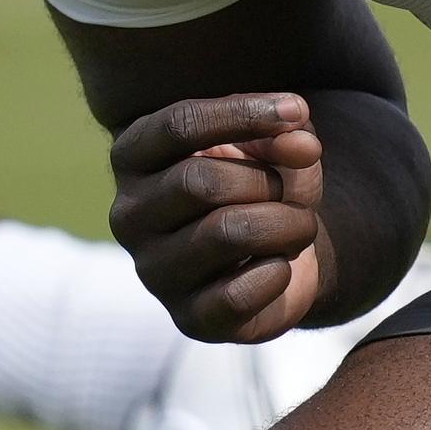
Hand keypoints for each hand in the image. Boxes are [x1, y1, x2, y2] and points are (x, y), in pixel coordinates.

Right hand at [107, 93, 331, 344]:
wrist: (278, 255)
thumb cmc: (260, 184)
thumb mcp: (271, 142)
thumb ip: (284, 129)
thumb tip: (301, 141)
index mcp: (134, 157)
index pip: (178, 125)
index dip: (242, 113)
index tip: (296, 109)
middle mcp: (129, 216)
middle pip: (200, 181)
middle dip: (266, 180)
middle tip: (290, 190)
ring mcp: (154, 272)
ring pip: (225, 233)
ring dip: (285, 224)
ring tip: (298, 226)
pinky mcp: (188, 319)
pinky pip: (238, 294)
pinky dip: (278, 273)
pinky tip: (279, 267)